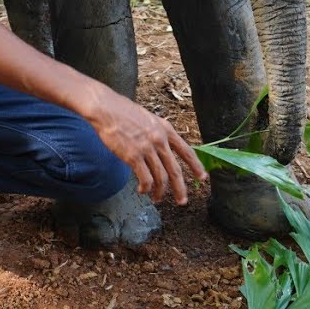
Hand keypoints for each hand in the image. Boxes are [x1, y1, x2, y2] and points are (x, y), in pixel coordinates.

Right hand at [82, 84, 208, 204]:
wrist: (106, 109)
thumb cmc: (123, 112)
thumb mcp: (149, 119)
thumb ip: (157, 133)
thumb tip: (160, 148)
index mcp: (166, 129)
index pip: (187, 151)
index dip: (196, 166)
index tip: (202, 177)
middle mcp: (160, 140)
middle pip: (175, 170)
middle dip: (181, 188)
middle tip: (182, 201)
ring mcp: (147, 149)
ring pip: (161, 178)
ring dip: (160, 192)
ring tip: (157, 199)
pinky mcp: (133, 156)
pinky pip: (145, 178)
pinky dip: (145, 188)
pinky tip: (142, 190)